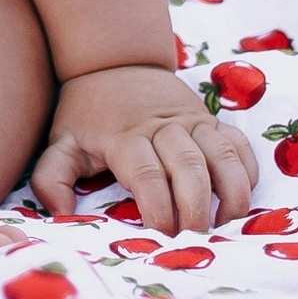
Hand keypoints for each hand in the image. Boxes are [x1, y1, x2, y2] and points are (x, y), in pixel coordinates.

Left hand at [30, 64, 258, 233]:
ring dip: (229, 193)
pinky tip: (238, 195)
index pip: (147, 176)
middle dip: (195, 210)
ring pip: (221, 155)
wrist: (113, 59)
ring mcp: (190, 120)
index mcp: (125, 136)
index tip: (159, 236)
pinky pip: (238, 144)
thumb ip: (52, 177)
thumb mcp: (62, 139)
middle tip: (193, 239)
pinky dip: (245, 171)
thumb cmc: (87, 111)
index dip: (157, 210)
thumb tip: (59, 214)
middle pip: (188, 168)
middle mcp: (162, 127)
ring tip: (223, 224)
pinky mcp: (210, 118)